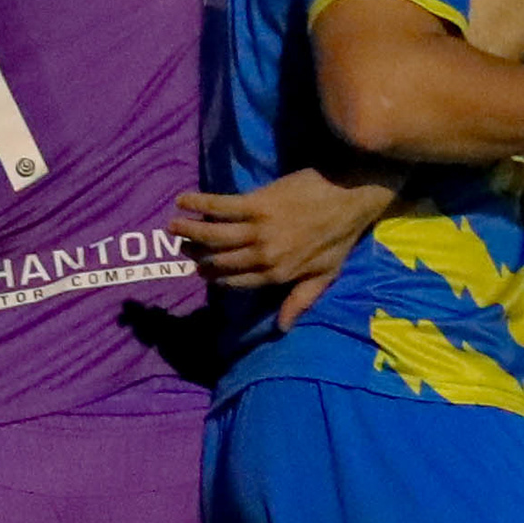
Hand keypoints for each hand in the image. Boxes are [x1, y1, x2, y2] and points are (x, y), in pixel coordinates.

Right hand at [174, 169, 399, 292]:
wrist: (350, 195)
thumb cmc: (340, 235)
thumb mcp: (325, 275)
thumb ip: (301, 300)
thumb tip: (283, 327)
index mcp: (278, 275)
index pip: (236, 281)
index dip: (216, 277)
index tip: (202, 270)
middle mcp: (264, 256)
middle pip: (220, 260)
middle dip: (198, 255)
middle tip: (182, 248)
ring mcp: (258, 229)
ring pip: (214, 235)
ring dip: (190, 231)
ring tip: (173, 227)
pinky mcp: (256, 204)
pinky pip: (220, 207)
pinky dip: (199, 203)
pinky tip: (184, 201)